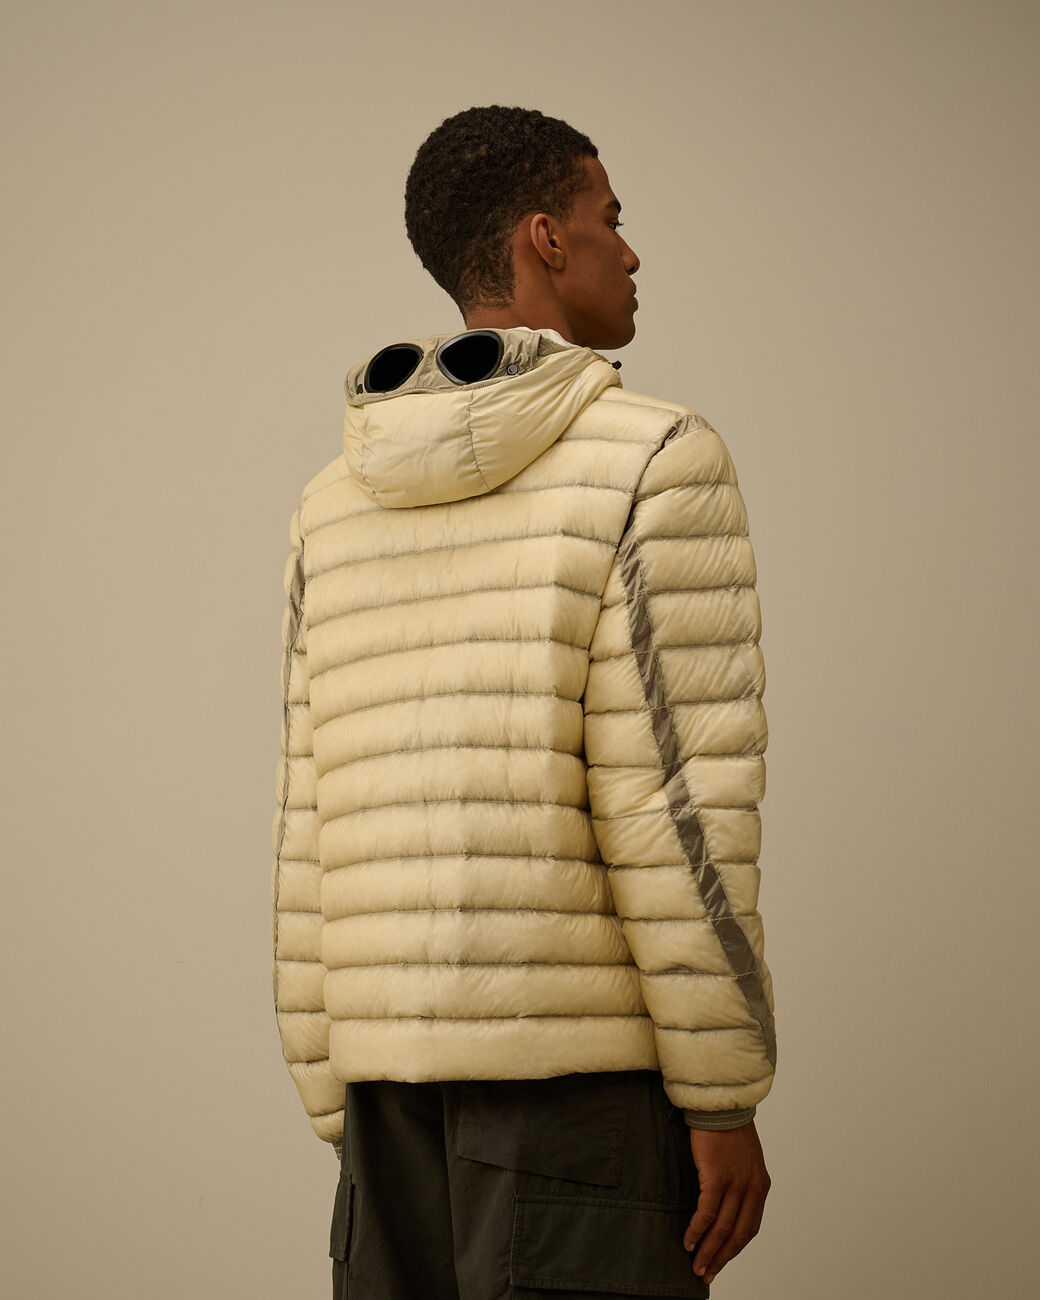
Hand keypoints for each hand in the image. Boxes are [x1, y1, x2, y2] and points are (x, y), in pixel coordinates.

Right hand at [682, 1119, 770, 1284]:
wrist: (721, 1104)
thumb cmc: (728, 1129)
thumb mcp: (744, 1160)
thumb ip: (741, 1184)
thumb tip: (725, 1207)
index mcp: (760, 1186)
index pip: (749, 1228)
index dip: (734, 1249)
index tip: (721, 1262)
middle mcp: (751, 1188)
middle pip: (737, 1234)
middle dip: (720, 1257)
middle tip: (706, 1273)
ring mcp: (735, 1182)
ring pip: (722, 1227)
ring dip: (708, 1250)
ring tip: (696, 1264)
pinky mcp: (716, 1175)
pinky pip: (707, 1211)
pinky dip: (697, 1230)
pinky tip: (688, 1240)